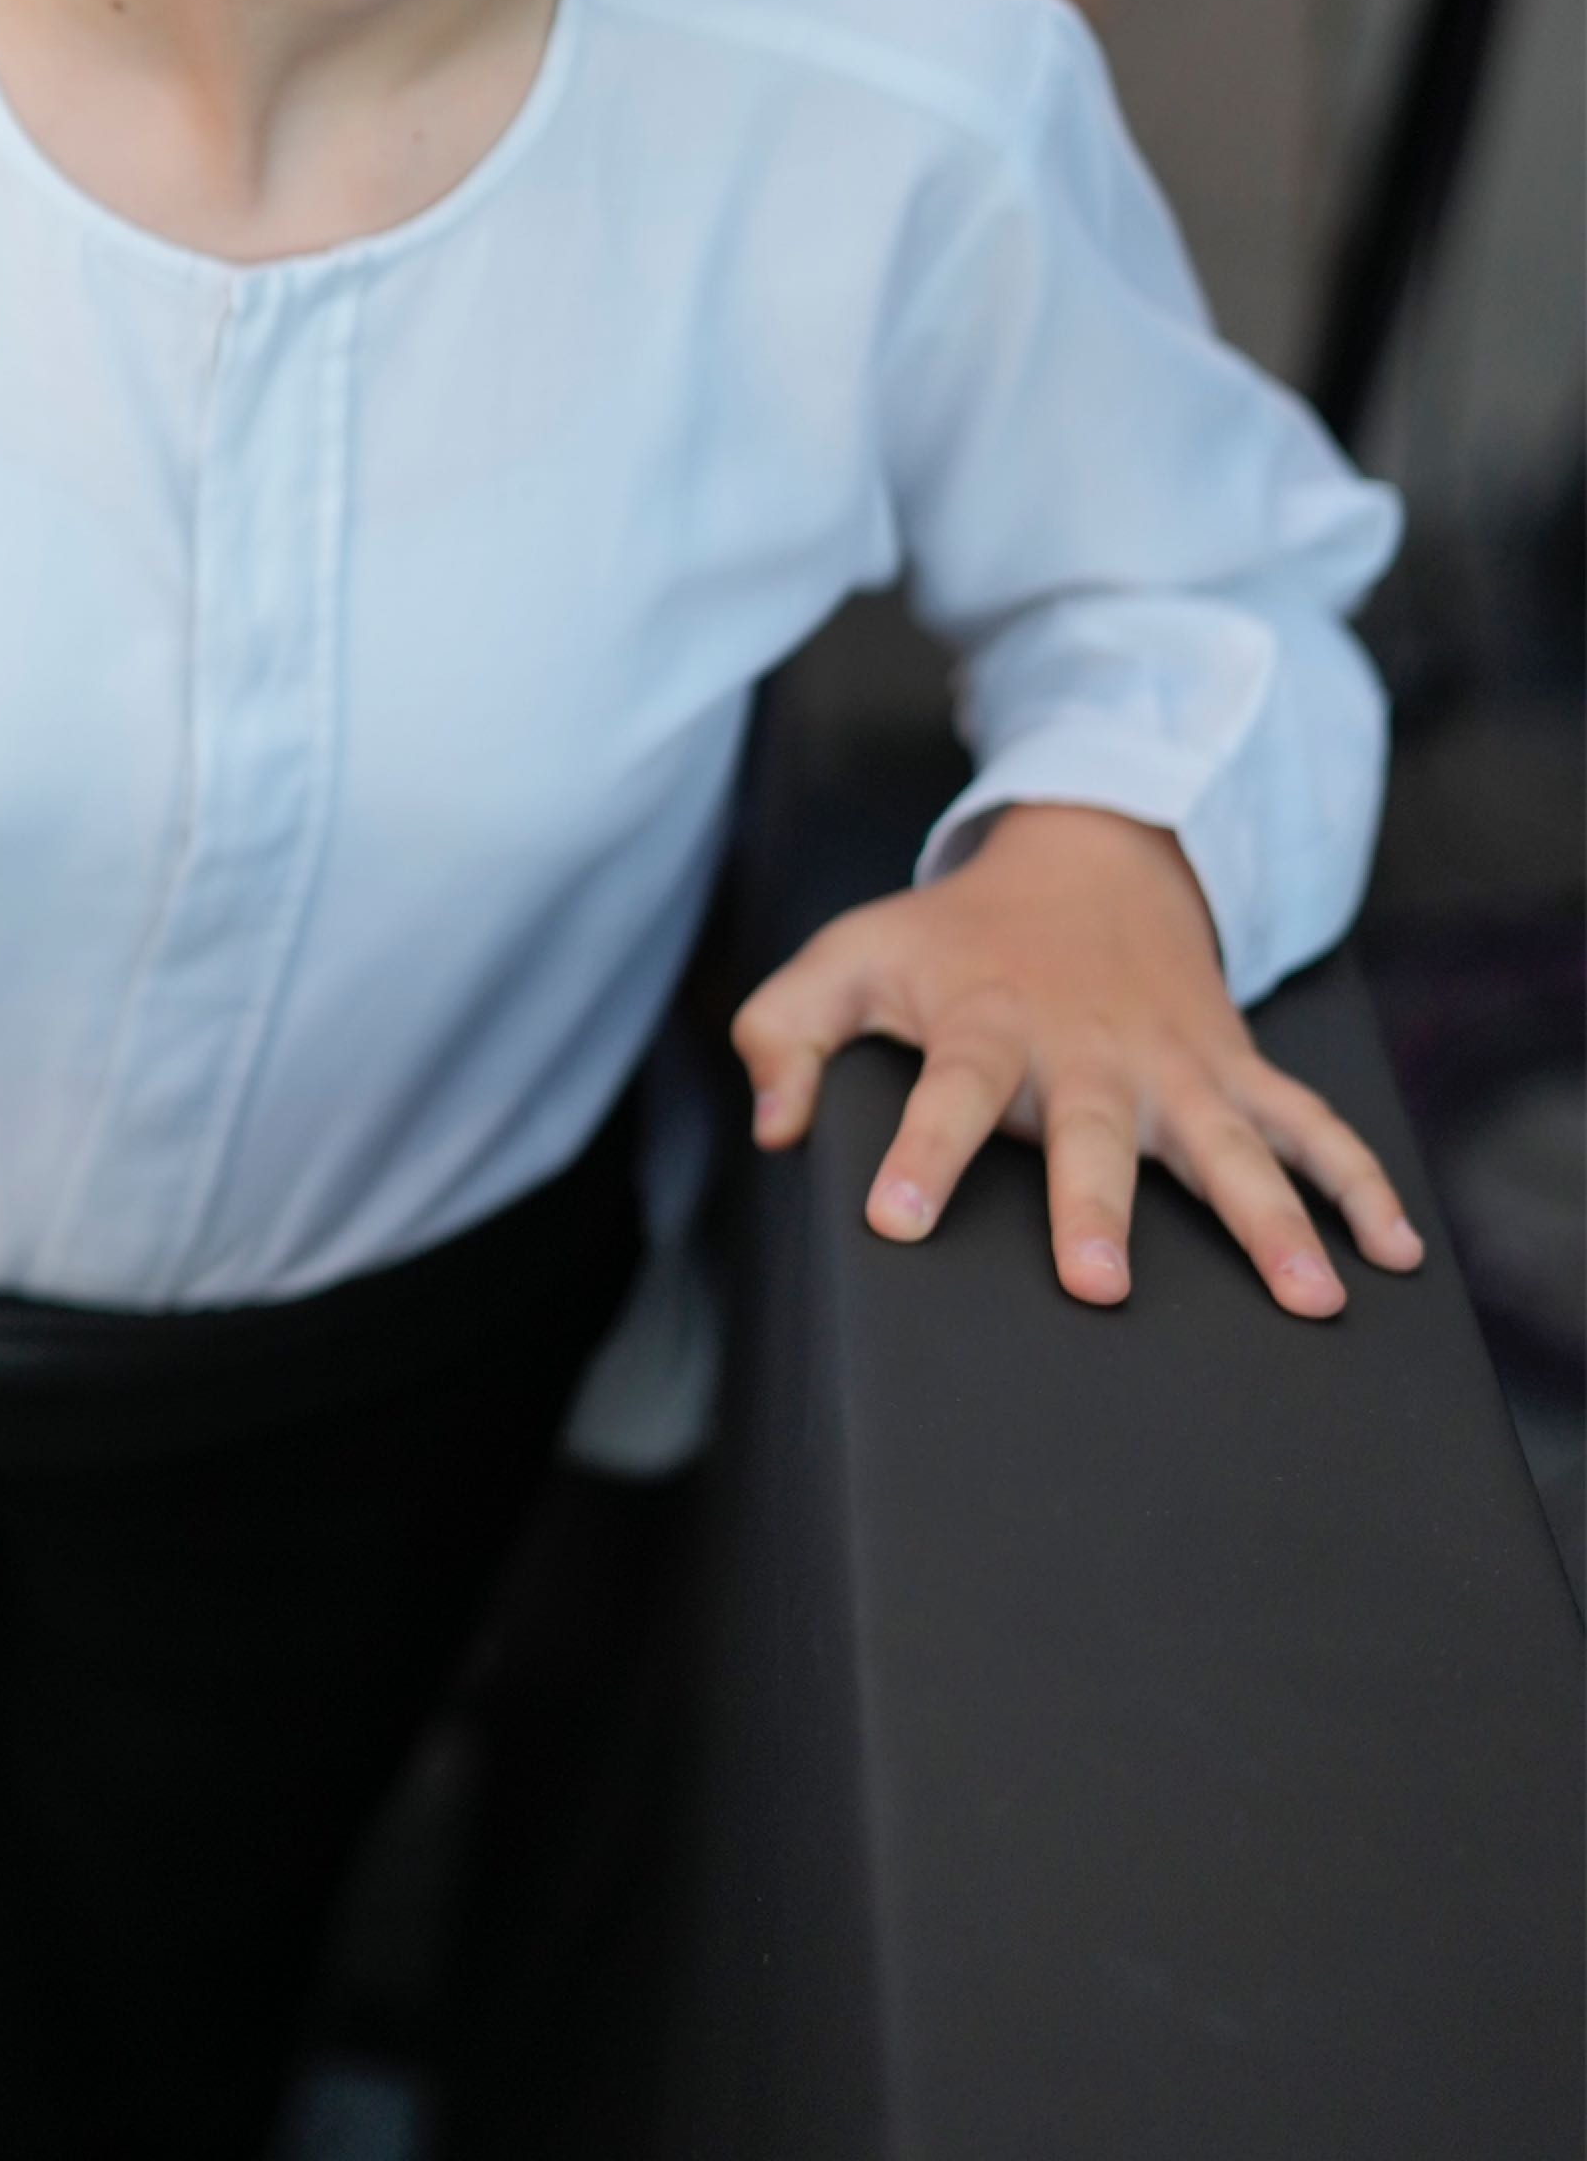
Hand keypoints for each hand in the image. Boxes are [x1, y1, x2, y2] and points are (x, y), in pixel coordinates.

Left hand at [734, 802, 1422, 1320]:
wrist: (1087, 863)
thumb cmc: (953, 937)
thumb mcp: (849, 956)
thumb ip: (787, 1032)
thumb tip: (770, 1127)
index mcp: (986, 1024)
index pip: (947, 1089)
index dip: (920, 1151)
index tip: (896, 1217)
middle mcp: (1088, 1050)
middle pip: (1093, 1130)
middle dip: (1096, 1203)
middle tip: (1101, 1282)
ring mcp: (1174, 1065)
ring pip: (1228, 1142)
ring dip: (1270, 1217)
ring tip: (1308, 1297)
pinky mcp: (1235, 1072)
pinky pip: (1310, 1127)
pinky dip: (1358, 1183)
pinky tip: (1390, 1252)